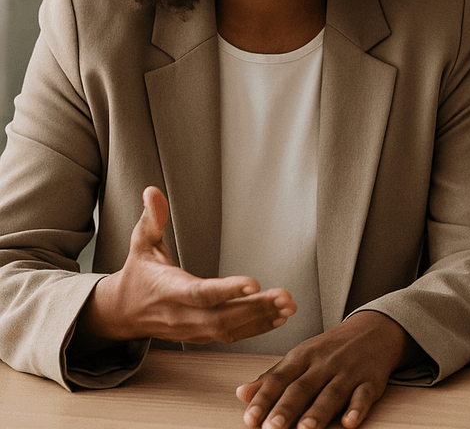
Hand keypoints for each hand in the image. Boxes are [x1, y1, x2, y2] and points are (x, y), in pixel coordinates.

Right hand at [78, 187, 294, 344]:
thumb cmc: (139, 274)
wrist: (122, 313)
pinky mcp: (201, 336)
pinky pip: (231, 336)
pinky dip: (257, 329)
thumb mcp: (141, 244)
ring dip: (262, 318)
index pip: (200, 293)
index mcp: (168, 290)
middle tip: (286, 297)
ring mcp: (192, 329)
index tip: (255, 283)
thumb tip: (152, 190)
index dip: (227, 290)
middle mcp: (181, 315)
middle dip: (256, 308)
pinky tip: (279, 318)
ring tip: (289, 306)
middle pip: (222, 316)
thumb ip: (151, 219)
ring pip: (230, 329)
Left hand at [237, 310, 416, 428]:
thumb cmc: (332, 348)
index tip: (250, 418)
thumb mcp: (301, 355)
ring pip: (332, 393)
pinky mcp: (371, 380)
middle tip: (272, 427)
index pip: (279, 378)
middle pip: (303, 387)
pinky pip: (364, 395)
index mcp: (303, 356)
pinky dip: (357, 408)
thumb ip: (272, 377)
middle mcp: (325, 363)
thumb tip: (241, 394)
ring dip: (318, 412)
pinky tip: (349, 422)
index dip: (264, 398)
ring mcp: (349, 371)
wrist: (375, 328)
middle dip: (287, 408)